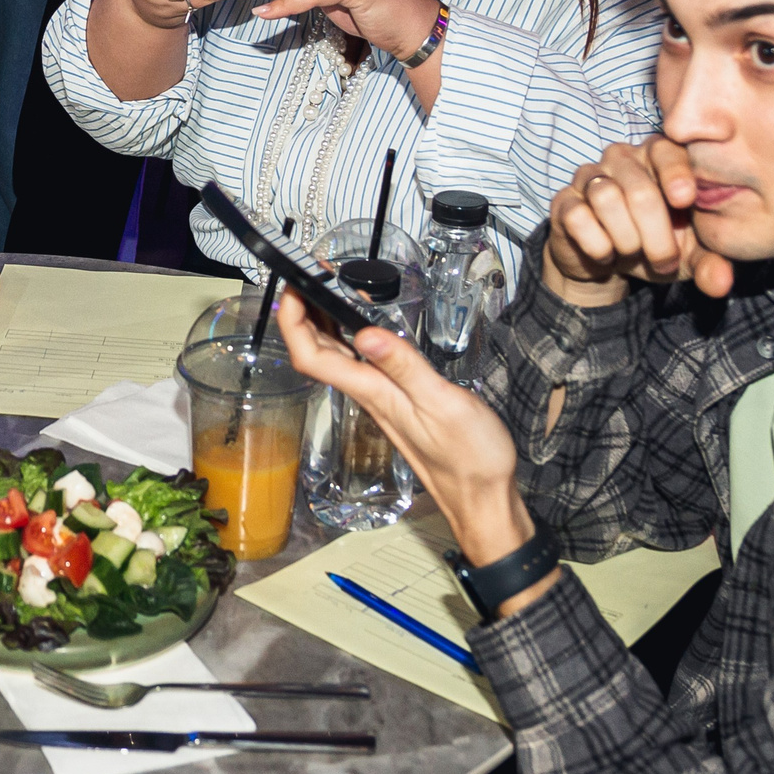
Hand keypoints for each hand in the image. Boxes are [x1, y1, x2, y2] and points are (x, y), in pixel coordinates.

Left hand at [274, 292, 549, 588]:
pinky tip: (362, 326)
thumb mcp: (443, 403)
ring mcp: (379, 399)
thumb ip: (405, 367)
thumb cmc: (469, 457)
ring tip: (325, 289)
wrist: (482, 496)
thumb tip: (365, 334)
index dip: (292, 321)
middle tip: (305, 276)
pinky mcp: (394, 400)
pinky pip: (358, 364)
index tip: (291, 286)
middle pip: (315, 352)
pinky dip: (352, 337)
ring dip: (322, 323)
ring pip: (335, 357)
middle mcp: (368, 394)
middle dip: (301, 313)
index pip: (311, 355)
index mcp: (373, 392)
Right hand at [544, 137, 734, 305]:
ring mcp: (589, 176)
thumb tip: (720, 284)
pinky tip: (605, 253)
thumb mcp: (688, 257)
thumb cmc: (655, 245)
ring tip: (632, 253)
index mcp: (659, 157)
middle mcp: (622, 158)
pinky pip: (578, 217)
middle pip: (640, 190)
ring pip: (606, 198)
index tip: (685, 200)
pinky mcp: (564, 201)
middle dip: (656, 236)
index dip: (676, 174)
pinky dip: (597, 244)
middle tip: (663, 261)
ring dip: (626, 239)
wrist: (606, 261)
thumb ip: (709, 265)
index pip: (667, 150)